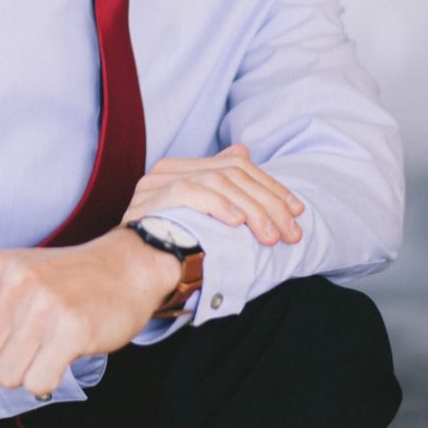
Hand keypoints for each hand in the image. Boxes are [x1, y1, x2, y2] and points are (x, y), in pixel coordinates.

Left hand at [0, 230, 177, 396]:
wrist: (124, 267)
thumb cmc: (58, 281)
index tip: (7, 325)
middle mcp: (13, 280)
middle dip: (6, 359)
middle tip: (34, 333)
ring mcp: (44, 303)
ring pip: (7, 377)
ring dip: (29, 369)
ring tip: (49, 340)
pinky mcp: (73, 328)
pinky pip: (37, 383)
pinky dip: (48, 378)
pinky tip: (63, 351)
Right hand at [123, 143, 303, 244]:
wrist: (129, 276)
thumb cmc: (170, 253)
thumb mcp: (205, 221)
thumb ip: (223, 189)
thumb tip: (244, 150)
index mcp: (181, 169)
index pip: (235, 166)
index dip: (271, 187)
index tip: (297, 212)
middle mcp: (167, 170)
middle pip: (231, 173)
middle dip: (269, 203)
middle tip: (291, 233)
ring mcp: (156, 183)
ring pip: (217, 181)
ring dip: (252, 210)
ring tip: (270, 236)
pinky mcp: (150, 199)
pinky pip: (191, 192)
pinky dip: (218, 205)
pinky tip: (238, 223)